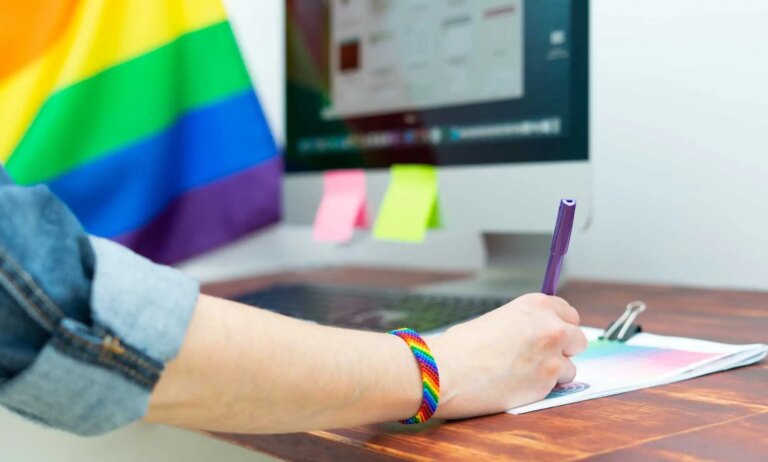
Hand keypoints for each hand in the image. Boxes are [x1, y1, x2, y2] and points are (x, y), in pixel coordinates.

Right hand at [429, 293, 587, 419]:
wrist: (446, 371)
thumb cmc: (461, 346)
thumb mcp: (498, 320)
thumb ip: (526, 325)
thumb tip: (537, 337)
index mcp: (536, 305)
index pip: (569, 313)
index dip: (559, 326)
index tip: (550, 335)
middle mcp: (550, 327)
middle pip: (578, 339)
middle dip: (563, 349)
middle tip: (539, 358)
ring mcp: (552, 356)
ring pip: (570, 366)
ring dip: (553, 372)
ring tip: (522, 373)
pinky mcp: (547, 383)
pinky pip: (558, 387)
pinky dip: (543, 388)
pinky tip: (519, 385)